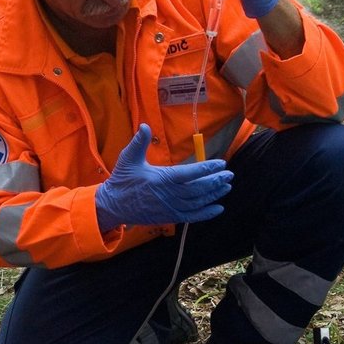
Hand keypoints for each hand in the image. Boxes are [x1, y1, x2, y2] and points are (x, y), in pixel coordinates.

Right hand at [95, 125, 232, 231]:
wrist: (114, 205)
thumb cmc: (123, 180)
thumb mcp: (128, 158)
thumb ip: (139, 142)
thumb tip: (145, 126)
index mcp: (161, 179)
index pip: (190, 173)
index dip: (207, 168)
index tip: (221, 163)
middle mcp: (169, 195)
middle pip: (198, 189)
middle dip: (215, 181)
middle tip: (229, 175)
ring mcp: (170, 208)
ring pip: (198, 202)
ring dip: (214, 195)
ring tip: (227, 187)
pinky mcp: (170, 217)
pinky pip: (192, 217)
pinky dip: (207, 213)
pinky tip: (219, 208)